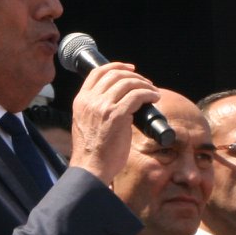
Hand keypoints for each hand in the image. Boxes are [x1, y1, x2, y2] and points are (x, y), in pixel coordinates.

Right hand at [65, 60, 159, 184]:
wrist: (90, 168)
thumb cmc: (92, 151)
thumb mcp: (86, 123)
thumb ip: (96, 109)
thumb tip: (118, 100)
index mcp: (81, 100)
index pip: (97, 72)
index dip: (116, 66)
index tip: (130, 68)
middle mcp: (90, 100)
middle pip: (115, 74)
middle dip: (134, 75)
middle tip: (146, 82)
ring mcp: (103, 106)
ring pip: (128, 82)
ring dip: (144, 84)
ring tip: (152, 90)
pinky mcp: (117, 115)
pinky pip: (137, 96)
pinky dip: (148, 93)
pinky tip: (154, 97)